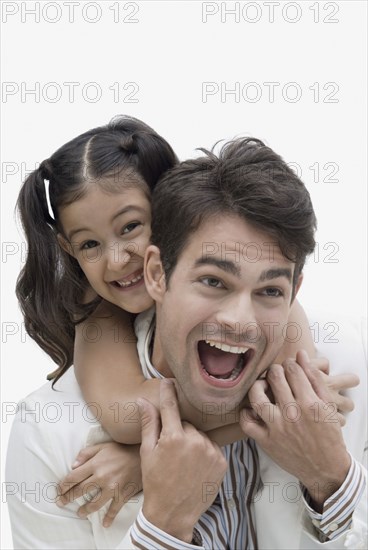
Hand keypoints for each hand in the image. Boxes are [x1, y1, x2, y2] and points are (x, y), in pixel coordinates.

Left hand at [57, 442, 141, 526]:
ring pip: (94, 503)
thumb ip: (86, 454)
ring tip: (79, 513)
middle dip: (68, 497)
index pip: (73, 477)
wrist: (143, 455)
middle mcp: (102, 477)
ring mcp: (112, 488)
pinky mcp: (122, 495)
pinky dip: (109, 518)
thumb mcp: (102, 446)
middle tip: (61, 503)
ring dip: (85, 510)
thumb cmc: (121, 449)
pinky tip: (104, 524)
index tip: (58, 490)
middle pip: (80, 490)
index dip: (63, 485)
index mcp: (95, 464)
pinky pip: (114, 509)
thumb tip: (73, 465)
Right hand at [139, 379, 227, 542]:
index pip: (170, 406)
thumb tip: (143, 401)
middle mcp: (195, 441)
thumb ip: (149, 424)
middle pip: (185, 423)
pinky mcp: (221, 461)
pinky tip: (195, 466)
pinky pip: (211, 446)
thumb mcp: (147, 452)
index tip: (167, 380)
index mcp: (173, 437)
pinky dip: (203, 452)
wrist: (173, 513)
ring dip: (192, 442)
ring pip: (199, 435)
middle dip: (177, 431)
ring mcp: (210, 451)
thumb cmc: (155, 482)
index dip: (168, 391)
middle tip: (170, 451)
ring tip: (183, 462)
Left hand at [240, 350, 350, 509]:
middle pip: (275, 378)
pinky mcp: (266, 441)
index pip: (293, 370)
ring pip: (257, 398)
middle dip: (274, 371)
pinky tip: (252, 408)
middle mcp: (292, 413)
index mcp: (310, 403)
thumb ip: (314, 378)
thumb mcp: (328, 405)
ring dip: (257, 386)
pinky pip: (247, 423)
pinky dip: (245, 413)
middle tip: (276, 374)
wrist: (325, 469)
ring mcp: (277, 428)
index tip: (289, 367)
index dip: (289, 364)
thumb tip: (301, 355)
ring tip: (262, 386)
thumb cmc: (328, 435)